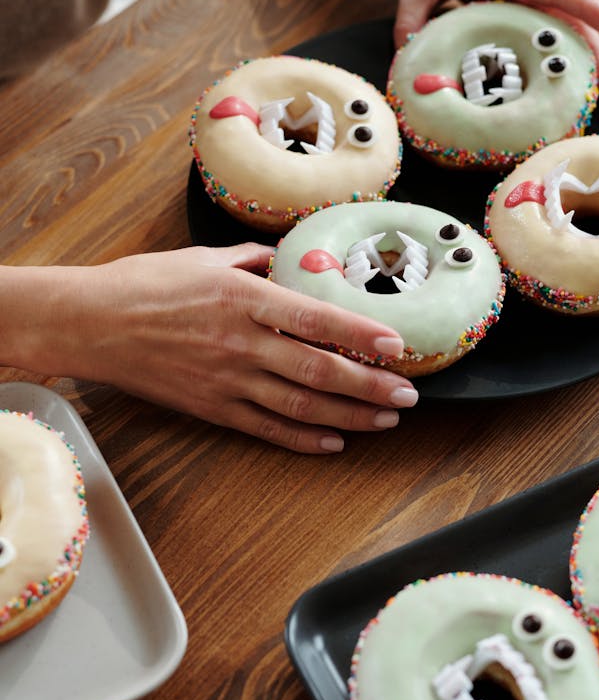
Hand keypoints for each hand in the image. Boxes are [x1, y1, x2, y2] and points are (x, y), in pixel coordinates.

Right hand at [41, 245, 418, 453]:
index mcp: (243, 299)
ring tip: (385, 419)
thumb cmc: (143, 285)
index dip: (361, 335)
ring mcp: (227, 380)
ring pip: (300, 404)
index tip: (398, 345)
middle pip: (318, 369)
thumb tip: (283, 258)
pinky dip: (303, 437)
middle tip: (408, 394)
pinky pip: (266, 427)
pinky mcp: (211, 407)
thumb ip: (251, 260)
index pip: (316, 319)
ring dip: (349, 414)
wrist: (90, 324)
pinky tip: (334, 441)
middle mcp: (241, 343)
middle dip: (371, 385)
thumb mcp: (202, 258)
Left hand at [392, 0, 598, 95]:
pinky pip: (527, 28)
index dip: (587, 10)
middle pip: (564, 17)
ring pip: (550, 25)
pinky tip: (545, 78)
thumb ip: (410, 24)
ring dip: (570, 55)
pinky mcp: (498, 0)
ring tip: (584, 92)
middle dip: (590, 50)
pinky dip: (539, 51)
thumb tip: (408, 65)